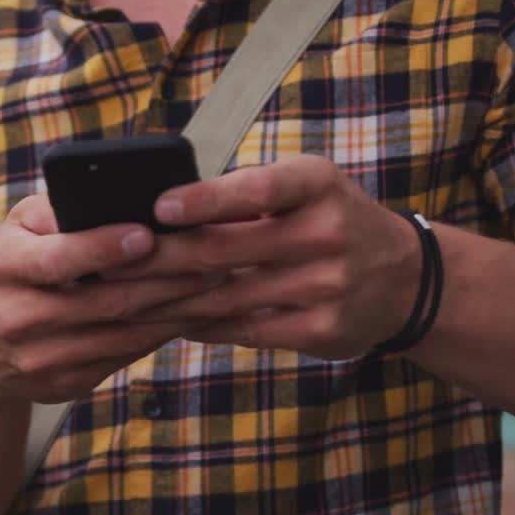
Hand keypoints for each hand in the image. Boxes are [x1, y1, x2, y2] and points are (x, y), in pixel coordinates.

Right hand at [0, 195, 217, 405]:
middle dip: (164, 279)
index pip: (58, 259)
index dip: (104, 247)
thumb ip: (62, 211)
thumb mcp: (20, 229)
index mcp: (6, 266)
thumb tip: (125, 198)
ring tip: (215, 282)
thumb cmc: (15, 267)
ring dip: (174, 309)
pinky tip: (191, 312)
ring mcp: (41, 357)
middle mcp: (17, 316)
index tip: (149, 234)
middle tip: (213, 256)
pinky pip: (124, 357)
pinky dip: (161, 333)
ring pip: (122, 334)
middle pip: (104, 301)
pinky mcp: (64, 384)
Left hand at [110, 155, 421, 360]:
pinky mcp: (321, 330)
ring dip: (167, 299)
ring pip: (226, 295)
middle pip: (225, 249)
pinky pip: (245, 330)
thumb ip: (247, 193)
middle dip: (159, 258)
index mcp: (317, 185)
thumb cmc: (331, 220)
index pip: (257, 188)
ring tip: (120, 298)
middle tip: (108, 262)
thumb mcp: (307, 188)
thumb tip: (160, 208)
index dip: (206, 199)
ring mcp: (326, 286)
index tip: (158, 207)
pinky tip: (166, 322)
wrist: (407, 280)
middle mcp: (326, 233)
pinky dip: (201, 326)